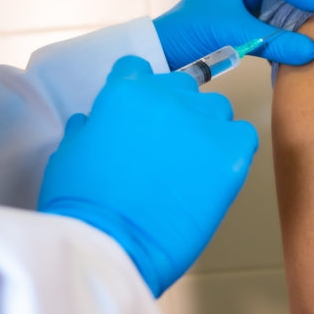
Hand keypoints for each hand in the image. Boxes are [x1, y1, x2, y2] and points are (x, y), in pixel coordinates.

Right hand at [37, 56, 258, 296]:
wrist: (113, 244)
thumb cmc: (84, 206)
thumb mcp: (69, 153)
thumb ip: (91, 127)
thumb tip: (97, 121)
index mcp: (126, 92)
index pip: (139, 70)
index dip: (140, 93)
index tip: (142, 115)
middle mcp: (169, 97)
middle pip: (183, 88)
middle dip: (176, 111)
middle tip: (167, 148)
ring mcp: (204, 123)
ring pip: (217, 110)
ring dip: (207, 129)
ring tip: (191, 165)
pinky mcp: (232, 152)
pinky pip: (243, 137)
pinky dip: (234, 149)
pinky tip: (215, 173)